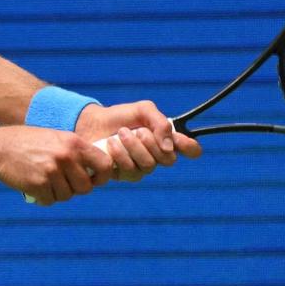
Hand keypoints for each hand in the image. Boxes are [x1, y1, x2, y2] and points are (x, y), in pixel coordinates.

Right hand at [0, 125, 117, 205]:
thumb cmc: (29, 142)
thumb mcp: (57, 138)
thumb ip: (76, 151)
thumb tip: (95, 171)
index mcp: (74, 143)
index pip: (104, 164)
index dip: (102, 177)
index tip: (94, 180)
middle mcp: (65, 157)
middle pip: (85, 187)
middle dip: (76, 188)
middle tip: (63, 183)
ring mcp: (51, 171)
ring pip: (67, 196)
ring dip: (58, 193)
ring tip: (47, 183)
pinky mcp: (38, 184)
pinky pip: (50, 201)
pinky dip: (44, 198)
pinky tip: (36, 188)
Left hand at [75, 99, 201, 165]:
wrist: (92, 123)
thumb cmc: (121, 116)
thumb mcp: (143, 110)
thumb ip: (160, 123)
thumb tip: (170, 147)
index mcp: (167, 139)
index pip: (191, 150)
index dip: (191, 148)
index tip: (182, 143)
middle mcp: (158, 156)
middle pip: (168, 160)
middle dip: (152, 143)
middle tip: (138, 131)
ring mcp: (142, 167)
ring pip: (148, 166)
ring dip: (134, 147)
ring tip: (121, 134)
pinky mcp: (124, 175)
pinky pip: (130, 171)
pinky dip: (120, 155)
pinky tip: (111, 144)